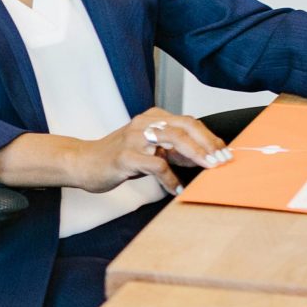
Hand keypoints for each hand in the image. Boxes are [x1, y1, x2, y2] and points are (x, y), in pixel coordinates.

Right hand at [67, 107, 230, 195]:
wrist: (82, 162)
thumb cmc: (117, 158)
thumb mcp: (148, 150)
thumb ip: (172, 151)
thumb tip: (201, 158)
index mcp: (152, 117)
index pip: (189, 121)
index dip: (209, 137)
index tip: (224, 152)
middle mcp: (144, 123)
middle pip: (185, 126)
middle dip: (208, 143)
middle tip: (222, 160)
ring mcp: (134, 138)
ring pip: (174, 139)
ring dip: (196, 154)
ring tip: (209, 168)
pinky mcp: (125, 156)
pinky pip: (156, 165)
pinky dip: (170, 178)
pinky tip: (176, 188)